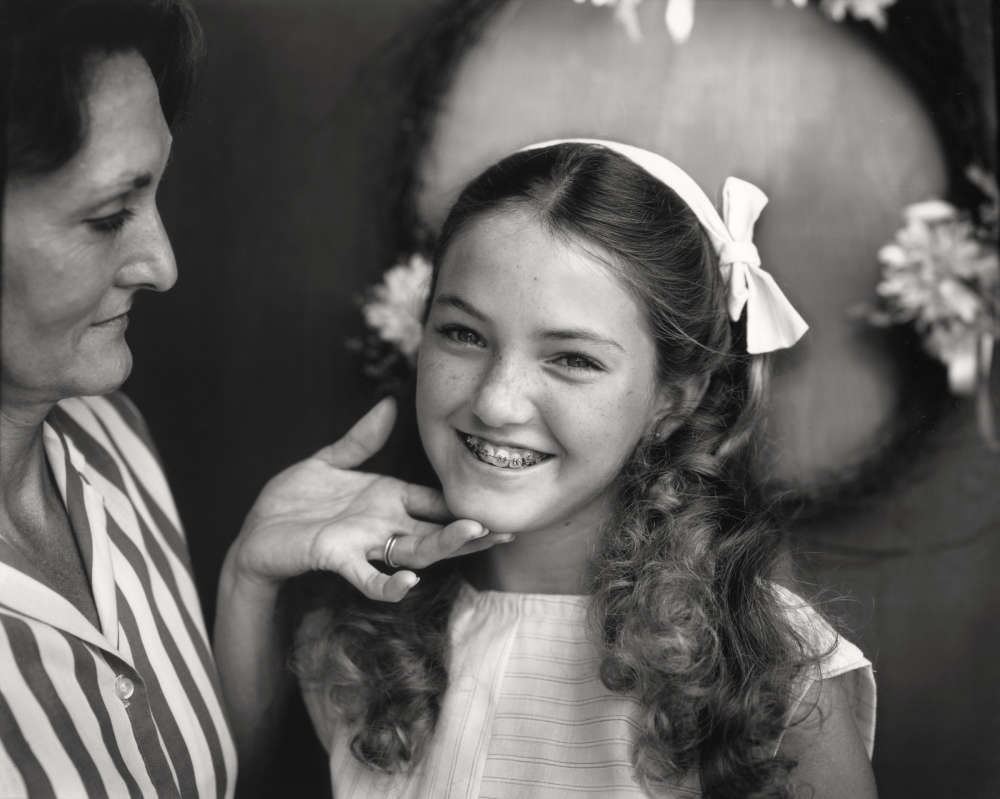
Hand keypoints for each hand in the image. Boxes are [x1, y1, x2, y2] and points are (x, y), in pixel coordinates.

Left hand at [226, 397, 508, 601]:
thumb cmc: (292, 501)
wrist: (253, 531)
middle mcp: (383, 525)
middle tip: (506, 526)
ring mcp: (364, 544)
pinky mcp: (337, 557)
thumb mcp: (330, 461)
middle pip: (437, 531)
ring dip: (445, 546)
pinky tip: (408, 581)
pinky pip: (368, 576)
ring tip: (475, 534)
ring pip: (415, 551)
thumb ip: (362, 438)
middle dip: (470, 530)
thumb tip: (390, 404)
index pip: (436, 502)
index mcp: (388, 500)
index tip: (500, 500)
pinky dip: (388, 582)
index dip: (465, 503)